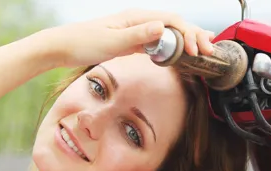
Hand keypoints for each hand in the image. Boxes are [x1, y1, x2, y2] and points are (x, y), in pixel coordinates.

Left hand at [42, 9, 215, 67]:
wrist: (61, 47)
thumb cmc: (82, 43)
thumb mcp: (111, 42)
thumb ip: (137, 36)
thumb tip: (163, 28)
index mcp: (135, 18)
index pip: (172, 21)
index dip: (189, 34)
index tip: (198, 50)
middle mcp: (137, 21)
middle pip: (173, 25)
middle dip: (193, 36)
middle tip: (209, 52)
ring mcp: (133, 31)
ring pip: (166, 33)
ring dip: (185, 42)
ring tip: (202, 50)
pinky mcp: (128, 41)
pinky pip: (155, 42)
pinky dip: (170, 47)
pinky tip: (178, 53)